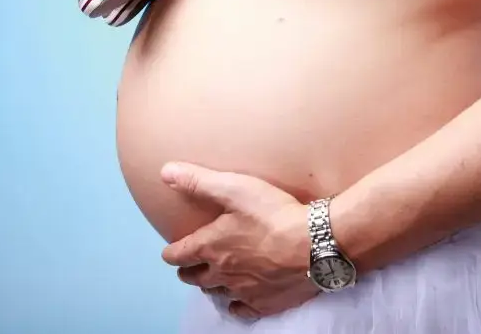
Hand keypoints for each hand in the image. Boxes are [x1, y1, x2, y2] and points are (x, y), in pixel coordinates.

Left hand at [160, 162, 319, 319]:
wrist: (315, 244)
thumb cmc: (273, 214)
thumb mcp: (234, 188)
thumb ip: (198, 182)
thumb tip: (165, 172)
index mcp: (210, 247)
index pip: (177, 255)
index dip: (171, 252)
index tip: (171, 251)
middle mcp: (221, 273)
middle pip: (193, 278)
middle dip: (189, 270)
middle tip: (191, 264)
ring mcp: (243, 291)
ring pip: (216, 293)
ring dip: (211, 284)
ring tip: (214, 277)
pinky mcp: (265, 303)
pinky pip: (241, 310)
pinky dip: (236, 304)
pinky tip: (238, 299)